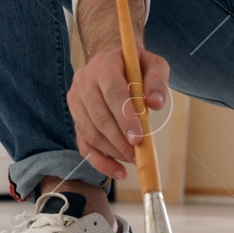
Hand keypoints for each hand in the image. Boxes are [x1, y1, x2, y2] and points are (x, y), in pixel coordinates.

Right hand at [67, 47, 169, 179]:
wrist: (111, 61)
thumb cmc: (136, 65)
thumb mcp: (153, 64)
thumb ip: (158, 80)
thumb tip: (155, 104)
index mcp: (103, 65)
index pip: (112, 92)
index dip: (125, 117)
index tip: (139, 138)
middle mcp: (84, 82)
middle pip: (99, 116)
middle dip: (119, 140)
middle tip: (138, 155)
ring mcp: (76, 100)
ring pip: (90, 132)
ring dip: (112, 151)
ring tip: (133, 160)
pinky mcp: (75, 117)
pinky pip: (84, 144)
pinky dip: (100, 161)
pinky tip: (118, 171)